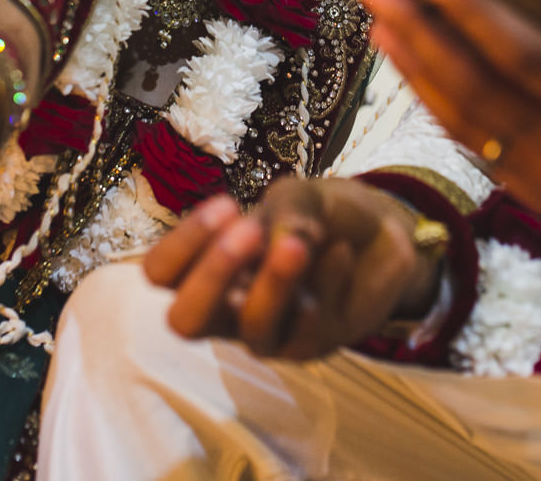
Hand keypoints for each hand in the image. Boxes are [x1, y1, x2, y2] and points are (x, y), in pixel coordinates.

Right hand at [144, 179, 438, 359]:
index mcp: (206, 266)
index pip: (161, 273)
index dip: (183, 243)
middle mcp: (226, 308)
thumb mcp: (299, 196)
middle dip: (213, 275)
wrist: (379, 235)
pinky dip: (326, 281)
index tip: (228, 204)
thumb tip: (284, 241)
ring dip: (275, 283)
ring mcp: (267, 333)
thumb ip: (287, 210)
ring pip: (253, 330)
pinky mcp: (309, 346)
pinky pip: (309, 324)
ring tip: (301, 243)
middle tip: (250, 230)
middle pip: (184, 322)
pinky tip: (342, 253)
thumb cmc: (319, 215)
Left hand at [361, 0, 540, 293]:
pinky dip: (432, 98)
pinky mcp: (532, 194)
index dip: (476, 15)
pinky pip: (471, 141)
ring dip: (414, 68)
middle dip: (421, 36)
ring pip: (463, 121)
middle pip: (478, 92)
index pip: (529, 60)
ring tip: (379, 16)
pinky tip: (407, 57)